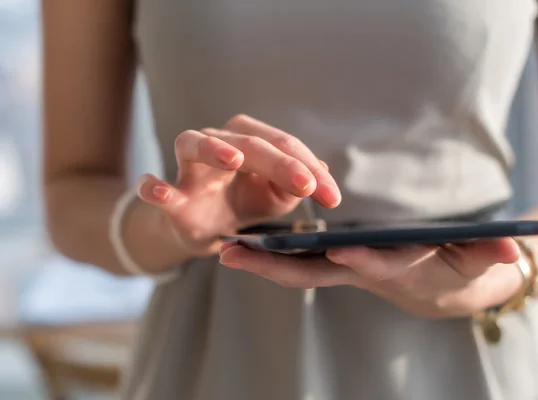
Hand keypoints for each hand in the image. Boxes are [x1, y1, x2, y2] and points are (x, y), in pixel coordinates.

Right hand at [136, 115, 340, 254]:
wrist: (209, 227)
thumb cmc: (247, 201)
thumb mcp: (280, 195)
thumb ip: (300, 183)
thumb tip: (323, 171)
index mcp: (250, 138)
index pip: (284, 146)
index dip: (310, 169)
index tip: (332, 198)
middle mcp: (219, 142)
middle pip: (250, 143)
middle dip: (281, 163)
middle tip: (306, 185)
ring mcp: (190, 166)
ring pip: (193, 143)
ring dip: (213, 148)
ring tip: (234, 159)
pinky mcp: (171, 195)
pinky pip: (153, 186)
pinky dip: (152, 187)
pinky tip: (159, 192)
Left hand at [218, 238, 522, 317]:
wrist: (443, 290)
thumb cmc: (463, 270)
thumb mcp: (482, 262)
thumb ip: (492, 253)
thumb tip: (512, 249)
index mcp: (400, 270)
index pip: (380, 266)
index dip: (364, 260)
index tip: (340, 249)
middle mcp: (364, 274)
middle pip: (318, 274)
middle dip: (278, 268)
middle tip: (236, 257)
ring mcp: (345, 271)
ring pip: (299, 270)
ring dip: (262, 263)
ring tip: (224, 250)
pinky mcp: (336, 263)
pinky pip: (298, 261)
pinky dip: (269, 256)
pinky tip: (242, 243)